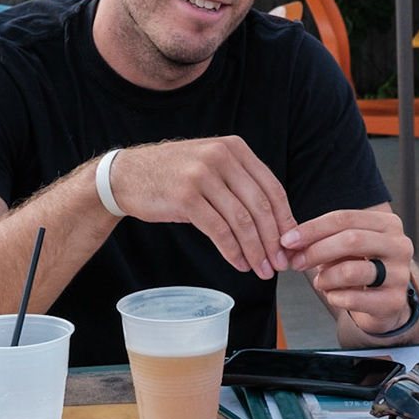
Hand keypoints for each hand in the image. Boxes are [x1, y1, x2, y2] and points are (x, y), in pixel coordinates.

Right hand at [107, 138, 295, 277]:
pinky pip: (218, 229)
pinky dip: (232, 250)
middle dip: (273, 240)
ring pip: (241, 220)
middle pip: (260, 206)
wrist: (126, 175)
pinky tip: (238, 263)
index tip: (291, 245)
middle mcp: (221, 157)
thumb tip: (276, 225)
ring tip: (261, 269)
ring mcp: (202, 175)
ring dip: (255, 250)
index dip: (285, 220)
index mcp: (235, 148)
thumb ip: (241, 185)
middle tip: (280, 264)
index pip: (272, 188)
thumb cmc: (174, 176)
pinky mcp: (185, 196)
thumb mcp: (212, 167)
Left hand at [283, 208, 416, 333]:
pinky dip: (334, 297)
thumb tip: (291, 243)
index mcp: (387, 224)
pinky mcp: (393, 302)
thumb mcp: (344, 248)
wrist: (385, 303)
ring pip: (351, 270)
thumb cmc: (361, 268)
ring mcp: (400, 274)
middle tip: (296, 262)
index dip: (312, 228)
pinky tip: (333, 295)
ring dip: (326, 278)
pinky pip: (353, 298)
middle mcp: (399, 245)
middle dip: (316, 251)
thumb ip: (322, 240)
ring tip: (321, 282)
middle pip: (351, 240)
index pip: (345, 218)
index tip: (288, 240)